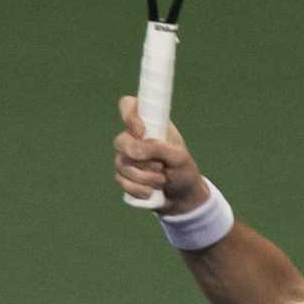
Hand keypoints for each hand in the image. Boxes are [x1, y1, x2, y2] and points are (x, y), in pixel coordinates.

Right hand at [113, 96, 209, 212]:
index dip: (129, 116)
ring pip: (121, 164)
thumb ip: (157, 148)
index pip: (129, 106)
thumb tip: (134, 150)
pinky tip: (151, 191)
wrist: (182, 197)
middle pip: (120, 140)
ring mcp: (127, 157)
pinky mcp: (124, 176)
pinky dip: (138, 188)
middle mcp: (135, 138)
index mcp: (151, 125)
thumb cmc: (183, 171)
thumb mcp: (178, 157)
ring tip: (162, 180)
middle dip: (140, 159)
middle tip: (160, 167)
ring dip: (144, 177)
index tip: (142, 132)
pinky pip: (121, 180)